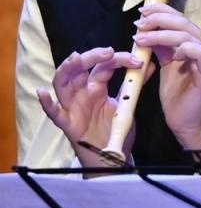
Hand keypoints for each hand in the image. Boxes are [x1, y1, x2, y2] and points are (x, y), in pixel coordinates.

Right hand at [37, 46, 140, 165]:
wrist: (112, 156)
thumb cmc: (115, 129)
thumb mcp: (126, 103)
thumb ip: (134, 85)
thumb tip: (149, 65)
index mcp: (96, 87)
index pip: (103, 67)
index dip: (118, 59)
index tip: (138, 59)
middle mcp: (82, 93)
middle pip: (79, 69)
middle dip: (91, 57)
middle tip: (108, 51)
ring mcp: (72, 107)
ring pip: (62, 84)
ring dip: (67, 70)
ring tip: (75, 59)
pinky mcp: (68, 124)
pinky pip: (54, 114)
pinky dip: (47, 103)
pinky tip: (43, 92)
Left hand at [133, 3, 200, 146]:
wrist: (185, 121)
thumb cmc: (177, 94)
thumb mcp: (165, 65)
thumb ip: (162, 47)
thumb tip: (148, 28)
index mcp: (197, 43)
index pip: (181, 18)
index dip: (162, 11)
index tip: (142, 12)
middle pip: (184, 23)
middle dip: (159, 20)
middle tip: (139, 24)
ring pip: (188, 36)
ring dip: (161, 34)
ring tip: (141, 39)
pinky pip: (200, 53)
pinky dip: (183, 49)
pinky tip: (169, 54)